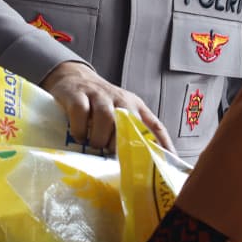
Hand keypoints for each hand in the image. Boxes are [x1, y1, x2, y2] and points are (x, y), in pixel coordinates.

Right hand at [40, 61, 172, 152]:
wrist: (74, 77)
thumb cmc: (99, 102)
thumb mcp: (120, 112)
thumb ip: (129, 132)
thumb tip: (139, 163)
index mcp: (135, 105)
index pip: (155, 125)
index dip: (163, 144)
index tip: (168, 164)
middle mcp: (120, 99)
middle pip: (128, 122)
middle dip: (120, 143)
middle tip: (110, 152)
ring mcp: (98, 95)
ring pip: (105, 117)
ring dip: (100, 138)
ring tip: (95, 145)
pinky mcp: (77, 95)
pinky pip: (81, 113)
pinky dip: (80, 129)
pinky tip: (79, 136)